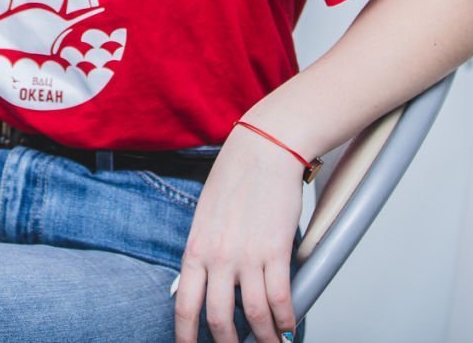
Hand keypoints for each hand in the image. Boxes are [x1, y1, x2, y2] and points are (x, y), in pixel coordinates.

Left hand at [173, 125, 305, 342]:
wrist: (263, 149)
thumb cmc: (236, 178)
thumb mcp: (205, 217)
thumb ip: (203, 250)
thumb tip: (204, 281)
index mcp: (195, 249)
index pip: (184, 306)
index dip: (186, 336)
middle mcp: (217, 257)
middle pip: (219, 319)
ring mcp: (246, 255)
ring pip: (254, 315)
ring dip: (264, 338)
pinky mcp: (275, 250)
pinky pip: (280, 298)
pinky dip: (286, 318)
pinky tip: (288, 326)